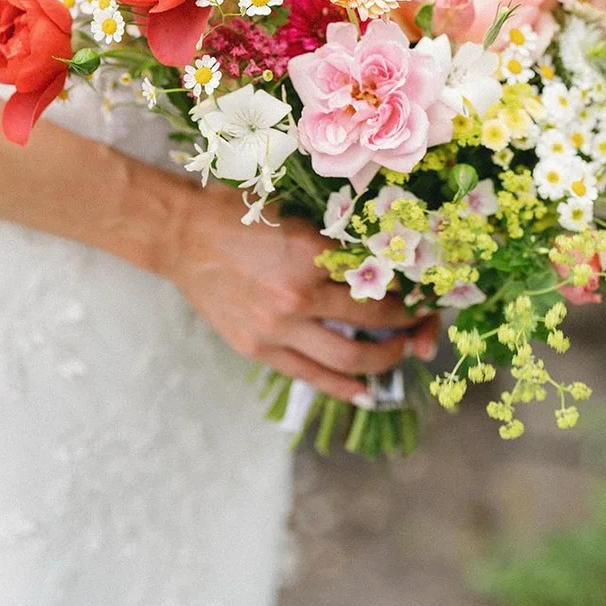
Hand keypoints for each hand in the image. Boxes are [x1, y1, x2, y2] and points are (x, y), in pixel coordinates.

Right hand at [159, 183, 439, 405]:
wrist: (183, 236)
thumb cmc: (238, 213)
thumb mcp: (295, 215)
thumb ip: (334, 241)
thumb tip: (381, 260)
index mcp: (312, 252)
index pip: (378, 277)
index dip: (408, 287)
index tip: (423, 290)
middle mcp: (299, 296)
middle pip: (374, 320)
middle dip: (408, 326)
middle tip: (422, 325)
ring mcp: (278, 328)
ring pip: (349, 359)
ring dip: (385, 359)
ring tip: (400, 354)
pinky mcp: (259, 349)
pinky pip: (311, 377)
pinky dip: (344, 388)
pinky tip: (367, 392)